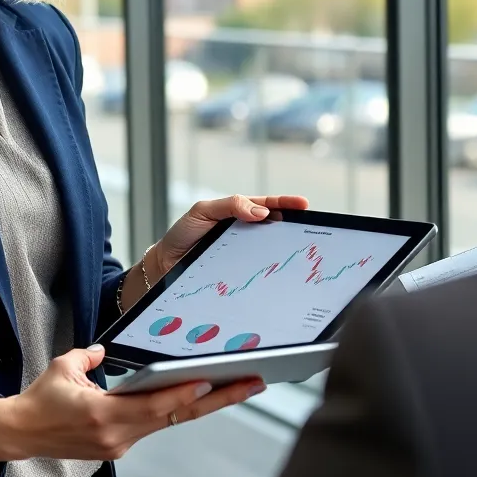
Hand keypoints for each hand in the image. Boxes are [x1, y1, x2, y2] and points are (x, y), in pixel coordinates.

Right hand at [0, 344, 263, 462]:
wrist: (21, 434)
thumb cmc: (41, 399)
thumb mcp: (63, 367)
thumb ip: (90, 356)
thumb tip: (108, 352)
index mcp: (102, 415)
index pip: (154, 405)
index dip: (184, 395)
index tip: (212, 382)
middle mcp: (117, 435)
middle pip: (175, 417)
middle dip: (217, 399)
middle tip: (251, 384)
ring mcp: (120, 444)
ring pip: (169, 422)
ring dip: (201, 404)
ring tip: (235, 386)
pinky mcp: (118, 446)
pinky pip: (152, 425)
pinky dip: (174, 410)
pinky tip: (195, 394)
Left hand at [155, 193, 309, 275]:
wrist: (166, 264)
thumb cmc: (183, 234)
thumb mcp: (203, 211)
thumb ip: (229, 206)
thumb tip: (261, 211)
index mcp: (238, 213)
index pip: (266, 206)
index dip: (285, 204)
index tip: (303, 204)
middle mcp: (244, 233)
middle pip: (274, 227)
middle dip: (294, 226)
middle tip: (310, 227)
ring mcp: (244, 253)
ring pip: (269, 249)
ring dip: (285, 249)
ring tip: (299, 248)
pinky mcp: (240, 272)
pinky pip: (259, 269)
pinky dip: (270, 270)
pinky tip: (279, 273)